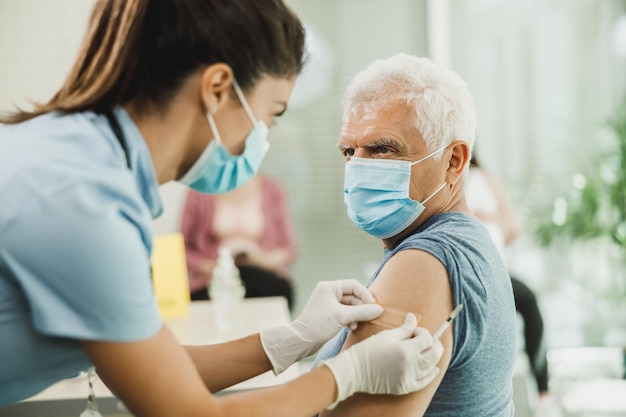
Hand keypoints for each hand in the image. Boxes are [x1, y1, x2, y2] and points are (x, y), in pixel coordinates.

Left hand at [260, 280, 382, 373]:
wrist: (301, 341)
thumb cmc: (318, 325)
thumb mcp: (342, 316)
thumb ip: (362, 312)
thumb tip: (379, 309)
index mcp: (329, 287)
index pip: (354, 285)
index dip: (365, 294)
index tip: (373, 306)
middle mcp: (329, 293)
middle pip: (353, 296)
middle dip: (362, 306)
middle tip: (370, 316)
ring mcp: (329, 304)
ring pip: (350, 306)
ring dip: (357, 314)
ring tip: (358, 324)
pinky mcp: (330, 315)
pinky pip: (346, 313)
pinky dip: (351, 319)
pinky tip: (352, 327)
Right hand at [322, 313, 443, 408]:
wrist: (354, 370)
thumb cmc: (368, 350)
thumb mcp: (387, 335)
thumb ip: (405, 328)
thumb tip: (414, 318)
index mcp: (406, 350)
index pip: (427, 339)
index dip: (422, 331)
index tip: (414, 330)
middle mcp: (411, 366)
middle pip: (434, 353)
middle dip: (434, 343)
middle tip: (427, 339)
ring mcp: (409, 378)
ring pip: (431, 367)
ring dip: (433, 356)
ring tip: (429, 350)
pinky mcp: (405, 387)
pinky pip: (424, 381)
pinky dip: (431, 374)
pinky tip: (433, 368)